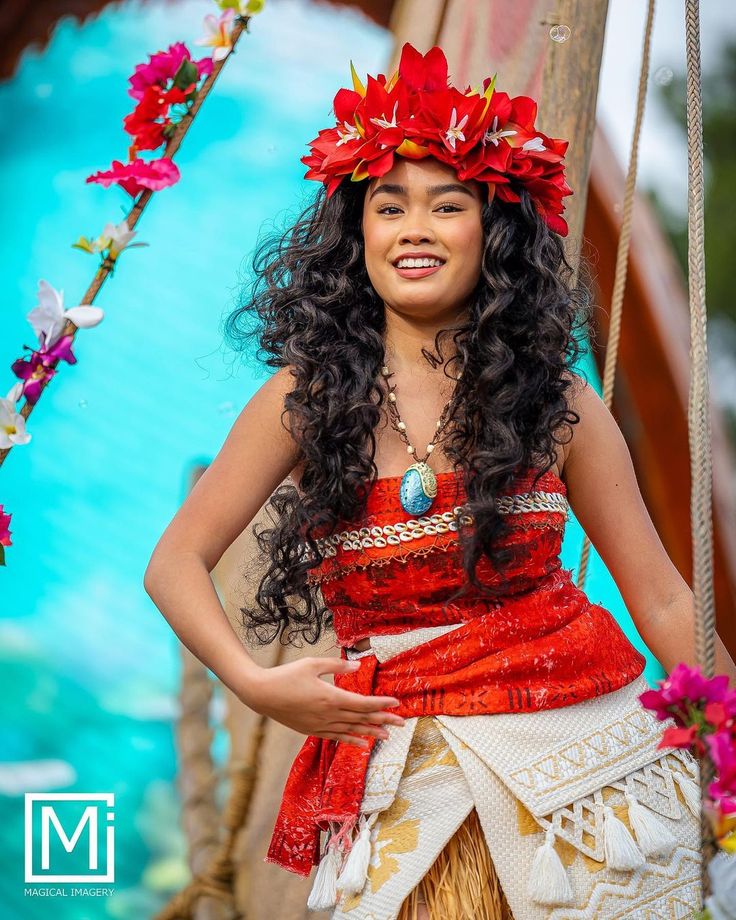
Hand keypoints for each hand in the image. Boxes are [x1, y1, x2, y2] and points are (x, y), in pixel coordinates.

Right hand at [240, 657, 404, 747]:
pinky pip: (337, 737)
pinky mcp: (312, 730)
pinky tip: (363, 744)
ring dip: (371, 731)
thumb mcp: (312, 664)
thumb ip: (337, 666)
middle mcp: (329, 714)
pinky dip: (352, 740)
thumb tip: (358, 666)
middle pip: (362, 718)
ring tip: (389, 734)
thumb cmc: (287, 675)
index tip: (396, 703)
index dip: (381, 703)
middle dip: (384, 719)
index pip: (363, 703)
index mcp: (331, 697)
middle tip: (403, 722)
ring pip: (352, 729)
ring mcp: (320, 725)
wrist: (262, 694)